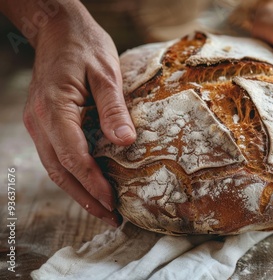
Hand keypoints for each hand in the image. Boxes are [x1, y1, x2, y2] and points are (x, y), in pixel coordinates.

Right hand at [22, 3, 135, 225]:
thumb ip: (114, 108)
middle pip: (60, 170)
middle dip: (85, 197)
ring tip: (101, 209)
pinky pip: (55, 155)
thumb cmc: (85, 46)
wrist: (58, 30)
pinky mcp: (44, 121)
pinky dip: (72, 174)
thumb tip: (125, 142)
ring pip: (55, 166)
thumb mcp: (106, 73)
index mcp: (55, 108)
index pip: (74, 157)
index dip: (93, 183)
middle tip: (110, 217)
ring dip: (77, 190)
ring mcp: (38, 122)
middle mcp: (40, 120)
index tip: (113, 201)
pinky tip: (89, 183)